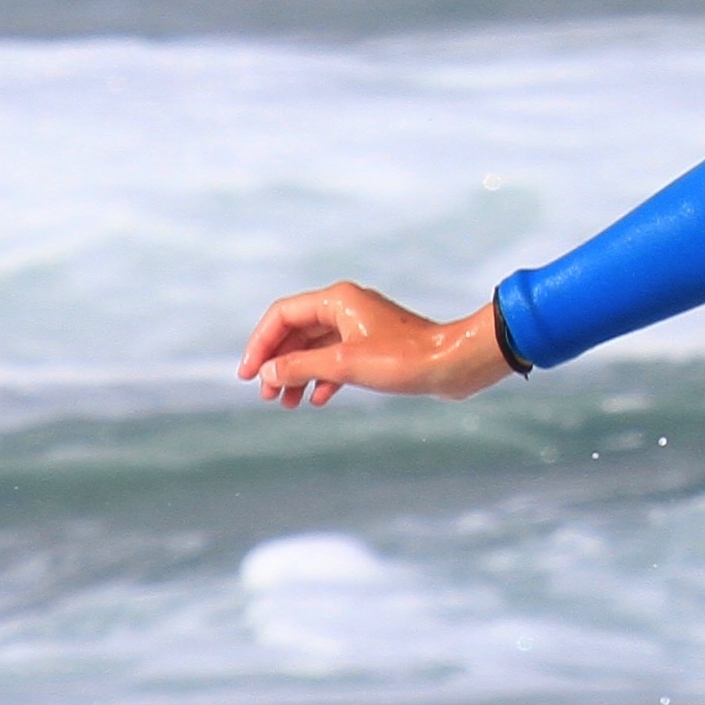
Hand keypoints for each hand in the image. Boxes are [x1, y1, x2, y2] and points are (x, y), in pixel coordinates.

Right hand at [237, 283, 506, 408]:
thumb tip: (266, 374)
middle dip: (278, 363)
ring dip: (299, 374)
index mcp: (337, 300)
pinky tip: (319, 400)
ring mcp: (362, 327)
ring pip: (317, 348)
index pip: (282, 315)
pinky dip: (324, 378)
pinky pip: (338, 359)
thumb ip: (300, 367)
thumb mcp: (344, 364)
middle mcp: (346, 307)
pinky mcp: (376, 347)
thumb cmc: (405, 359)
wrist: (455, 364)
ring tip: (286, 404)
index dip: (260, 343)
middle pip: (297, 332)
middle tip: (265, 395)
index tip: (248, 375)